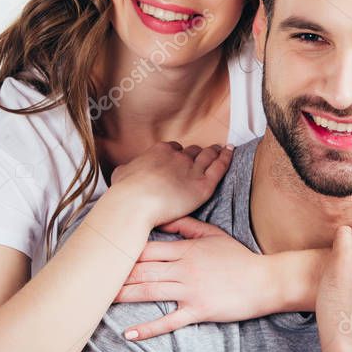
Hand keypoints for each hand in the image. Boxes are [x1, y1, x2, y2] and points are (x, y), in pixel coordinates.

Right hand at [109, 142, 233, 226]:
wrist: (135, 203)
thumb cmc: (125, 192)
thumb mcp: (122, 173)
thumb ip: (128, 169)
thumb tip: (126, 171)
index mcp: (159, 151)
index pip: (173, 148)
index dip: (178, 153)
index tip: (180, 157)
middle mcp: (177, 157)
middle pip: (192, 152)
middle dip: (197, 153)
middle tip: (204, 154)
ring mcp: (191, 170)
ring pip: (207, 157)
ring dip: (214, 152)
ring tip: (221, 149)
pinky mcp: (202, 185)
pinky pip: (219, 168)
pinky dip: (226, 158)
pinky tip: (230, 151)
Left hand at [112, 216, 263, 339]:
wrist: (265, 280)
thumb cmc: (238, 257)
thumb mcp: (213, 234)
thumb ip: (186, 225)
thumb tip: (163, 216)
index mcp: (185, 249)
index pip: (147, 248)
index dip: (124, 251)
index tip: (104, 253)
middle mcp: (184, 268)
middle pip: (143, 270)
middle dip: (117, 275)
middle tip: (93, 279)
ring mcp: (190, 290)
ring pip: (150, 291)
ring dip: (125, 296)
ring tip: (102, 301)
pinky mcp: (198, 310)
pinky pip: (169, 321)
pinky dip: (148, 329)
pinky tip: (129, 334)